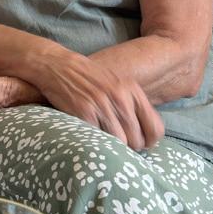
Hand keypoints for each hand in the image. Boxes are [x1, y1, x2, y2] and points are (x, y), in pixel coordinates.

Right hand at [32, 50, 163, 150]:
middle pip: (137, 139)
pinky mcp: (84, 112)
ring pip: (119, 142)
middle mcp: (120, 99)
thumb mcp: (116, 83)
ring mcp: (102, 106)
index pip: (155, 127)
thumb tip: (144, 132)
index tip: (142, 143)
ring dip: (114, 148)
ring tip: (106, 145)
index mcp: (132, 91)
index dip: (150, 141)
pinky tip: (92, 138)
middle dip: (130, 147)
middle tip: (120, 145)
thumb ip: (131, 103)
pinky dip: (97, 142)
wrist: (57, 65)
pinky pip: (99, 138)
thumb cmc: (87, 76)